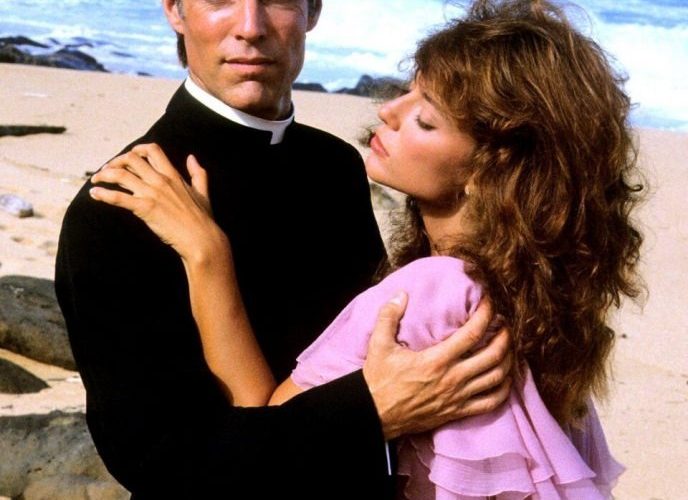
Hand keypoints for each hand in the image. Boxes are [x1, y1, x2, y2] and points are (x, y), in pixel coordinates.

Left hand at [89, 144, 227, 265]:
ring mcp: (152, 194)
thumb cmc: (203, 220)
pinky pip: (118, 198)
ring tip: (95, 181)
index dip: (136, 150)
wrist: (202, 240)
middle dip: (115, 162)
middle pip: (131, 159)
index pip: (152, 151)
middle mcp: (161, 181)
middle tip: (106, 171)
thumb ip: (198, 173)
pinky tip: (95, 195)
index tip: (128, 158)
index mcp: (173, 176)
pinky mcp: (145, 209)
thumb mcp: (203, 192)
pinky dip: (103, 195)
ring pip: (121, 175)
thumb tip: (192, 158)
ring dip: (104, 175)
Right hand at [362, 293, 511, 439]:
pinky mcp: (458, 412)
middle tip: (505, 324)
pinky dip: (503, 389)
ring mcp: (458, 397)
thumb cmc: (379, 379)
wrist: (375, 415)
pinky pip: (490, 403)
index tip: (490, 303)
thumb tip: (401, 294)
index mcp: (437, 360)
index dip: (486, 315)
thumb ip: (389, 316)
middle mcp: (453, 378)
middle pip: (493, 355)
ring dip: (508, 360)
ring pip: (496, 378)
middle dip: (505, 336)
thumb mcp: (379, 344)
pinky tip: (505, 378)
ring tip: (509, 347)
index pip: (473, 334)